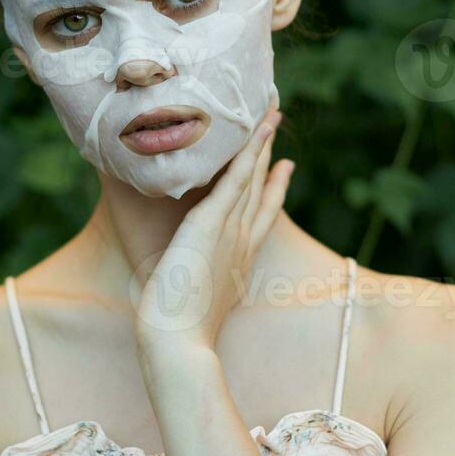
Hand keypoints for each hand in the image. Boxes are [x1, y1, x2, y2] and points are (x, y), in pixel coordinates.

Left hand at [135, 108, 291, 352]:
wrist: (178, 342)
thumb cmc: (176, 332)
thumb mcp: (188, 301)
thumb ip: (188, 284)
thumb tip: (170, 283)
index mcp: (239, 261)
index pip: (261, 216)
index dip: (273, 189)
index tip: (284, 167)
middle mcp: (242, 242)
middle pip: (262, 190)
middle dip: (271, 158)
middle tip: (278, 127)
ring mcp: (231, 230)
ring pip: (252, 178)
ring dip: (262, 143)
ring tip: (271, 113)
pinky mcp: (213, 222)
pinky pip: (237, 179)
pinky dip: (249, 153)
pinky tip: (257, 130)